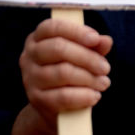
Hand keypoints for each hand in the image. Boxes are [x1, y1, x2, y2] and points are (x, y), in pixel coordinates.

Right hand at [18, 16, 113, 131]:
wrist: (55, 107)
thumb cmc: (70, 72)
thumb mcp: (83, 55)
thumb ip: (94, 46)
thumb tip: (106, 40)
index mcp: (37, 38)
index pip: (52, 27)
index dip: (76, 31)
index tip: (96, 38)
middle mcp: (29, 56)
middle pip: (58, 48)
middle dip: (88, 57)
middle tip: (106, 68)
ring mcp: (30, 78)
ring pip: (63, 72)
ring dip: (89, 78)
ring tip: (103, 83)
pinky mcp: (37, 99)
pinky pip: (64, 96)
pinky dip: (84, 96)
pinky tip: (95, 96)